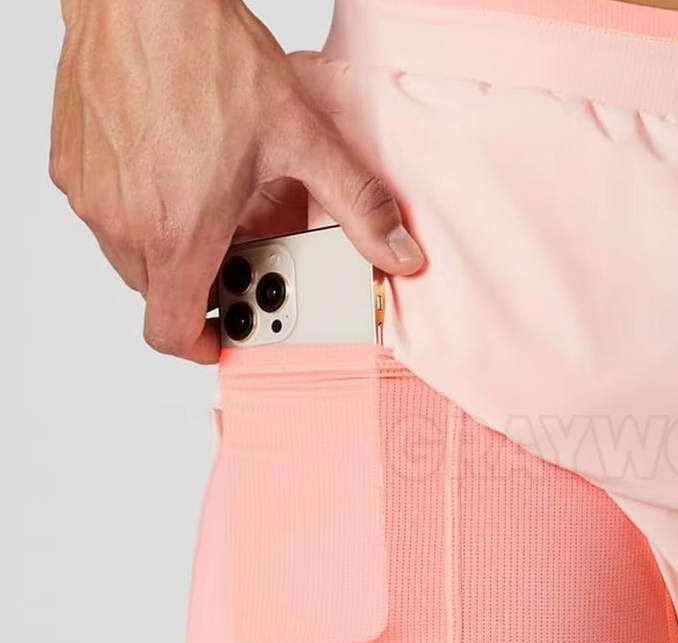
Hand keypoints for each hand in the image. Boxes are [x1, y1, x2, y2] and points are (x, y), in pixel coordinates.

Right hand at [50, 0, 424, 362]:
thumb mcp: (303, 139)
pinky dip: (143, 211)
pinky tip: (176, 169)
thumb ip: (358, 207)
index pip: (172, 331)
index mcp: (179, 233)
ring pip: (135, 255)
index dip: (205, 345)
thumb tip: (400, 253)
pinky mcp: (72, 164)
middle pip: (163, 293)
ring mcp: (92, 194)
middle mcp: (124, 223)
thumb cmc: (208, 57)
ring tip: (213, 200)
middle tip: (242, 247)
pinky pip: (108, 213)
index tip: (233, 332)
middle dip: (206, 283)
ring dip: (175, 246)